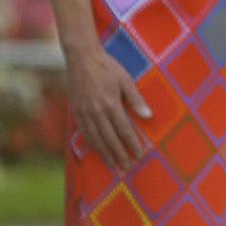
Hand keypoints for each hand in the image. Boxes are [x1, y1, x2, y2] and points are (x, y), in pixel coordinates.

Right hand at [65, 46, 151, 170]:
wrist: (82, 59)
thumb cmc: (108, 67)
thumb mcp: (126, 80)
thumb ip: (136, 99)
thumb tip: (148, 116)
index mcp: (111, 103)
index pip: (124, 129)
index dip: (132, 143)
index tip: (139, 154)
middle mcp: (96, 112)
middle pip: (110, 138)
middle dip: (120, 154)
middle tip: (128, 166)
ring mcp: (84, 113)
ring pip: (96, 139)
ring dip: (106, 153)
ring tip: (114, 164)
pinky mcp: (76, 112)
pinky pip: (85, 133)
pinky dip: (92, 145)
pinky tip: (98, 151)